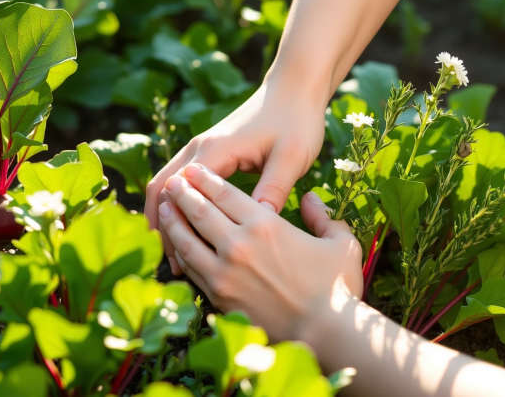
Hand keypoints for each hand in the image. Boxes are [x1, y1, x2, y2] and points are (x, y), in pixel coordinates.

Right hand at [145, 80, 327, 274]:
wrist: (295, 89)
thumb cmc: (297, 121)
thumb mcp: (292, 156)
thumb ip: (274, 187)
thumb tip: (258, 222)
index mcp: (216, 151)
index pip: (178, 192)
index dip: (174, 227)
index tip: (181, 262)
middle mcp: (200, 148)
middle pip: (162, 188)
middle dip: (161, 227)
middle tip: (170, 267)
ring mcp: (202, 148)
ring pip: (167, 184)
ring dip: (165, 217)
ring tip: (174, 256)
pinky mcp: (210, 152)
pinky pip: (182, 181)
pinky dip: (177, 205)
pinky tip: (189, 231)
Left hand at [157, 163, 361, 340]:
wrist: (326, 334)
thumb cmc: (338, 287)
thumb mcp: (340, 242)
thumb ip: (322, 217)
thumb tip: (310, 199)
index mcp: (265, 224)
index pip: (224, 193)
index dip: (205, 179)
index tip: (193, 170)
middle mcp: (238, 244)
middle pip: (200, 211)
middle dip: (183, 193)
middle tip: (172, 183)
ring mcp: (224, 273)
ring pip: (187, 240)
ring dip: (173, 222)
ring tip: (164, 209)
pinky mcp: (219, 298)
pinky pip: (191, 270)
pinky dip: (180, 255)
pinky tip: (175, 247)